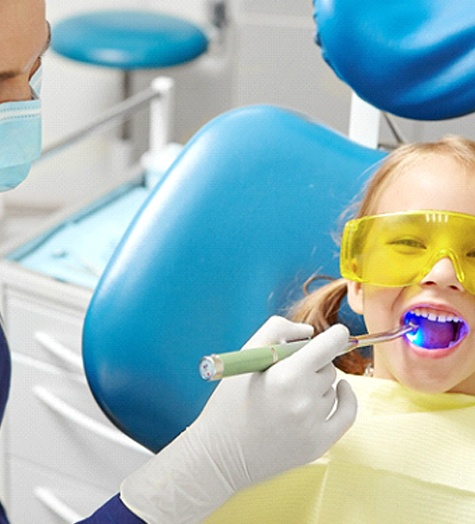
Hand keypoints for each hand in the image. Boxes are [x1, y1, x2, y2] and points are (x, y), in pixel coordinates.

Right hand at [121, 316, 356, 522]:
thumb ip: (277, 331)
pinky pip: (347, 414)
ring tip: (288, 396)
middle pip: (328, 367)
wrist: (219, 454)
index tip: (338, 332)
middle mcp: (303, 401)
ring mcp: (313, 426)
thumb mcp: (246, 357)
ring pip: (332, 389)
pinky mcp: (318, 445)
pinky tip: (341, 390)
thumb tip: (309, 332)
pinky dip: (346, 399)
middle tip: (288, 372)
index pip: (328, 346)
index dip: (336, 335)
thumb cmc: (229, 401)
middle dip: (313, 364)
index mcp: (285, 376)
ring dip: (317, 385)